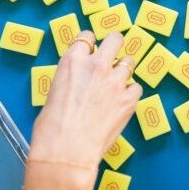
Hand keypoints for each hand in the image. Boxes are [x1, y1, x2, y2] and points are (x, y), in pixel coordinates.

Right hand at [28, 32, 140, 187]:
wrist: (65, 152)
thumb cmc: (51, 129)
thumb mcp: (54, 93)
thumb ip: (71, 79)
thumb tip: (78, 82)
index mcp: (72, 61)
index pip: (87, 36)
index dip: (89, 45)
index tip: (90, 52)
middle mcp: (96, 65)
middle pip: (115, 38)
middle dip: (113, 46)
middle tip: (111, 57)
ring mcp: (115, 81)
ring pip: (129, 61)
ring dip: (123, 71)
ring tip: (115, 85)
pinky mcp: (128, 99)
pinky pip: (136, 87)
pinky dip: (130, 93)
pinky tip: (121, 102)